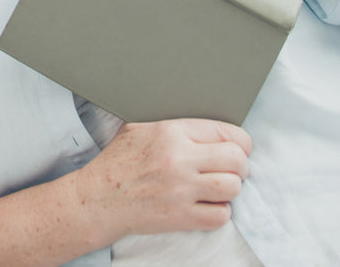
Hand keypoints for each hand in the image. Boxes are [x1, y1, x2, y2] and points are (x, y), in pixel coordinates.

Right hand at [75, 119, 250, 238]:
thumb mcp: (140, 127)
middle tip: (234, 169)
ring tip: (221, 187)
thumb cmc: (118, 161)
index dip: (240, 141)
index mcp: (171, 131)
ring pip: (233, 187)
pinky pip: (220, 216)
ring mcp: (181, 190)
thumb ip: (172, 123)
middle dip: (241, 165)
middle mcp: (180, 159)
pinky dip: (220, 212)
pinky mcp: (181, 217)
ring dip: (231, 189)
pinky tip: (209, 205)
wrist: (99, 198)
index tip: (240, 148)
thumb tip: (202, 123)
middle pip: (236, 159)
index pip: (225, 131)